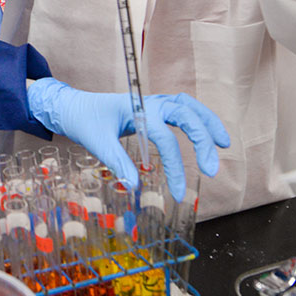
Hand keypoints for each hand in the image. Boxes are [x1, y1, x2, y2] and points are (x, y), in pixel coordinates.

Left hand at [26, 77, 228, 200]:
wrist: (71, 106)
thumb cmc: (83, 120)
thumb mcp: (97, 142)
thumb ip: (118, 162)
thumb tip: (136, 188)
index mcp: (136, 109)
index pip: (165, 137)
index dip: (175, 166)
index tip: (178, 192)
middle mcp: (148, 102)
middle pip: (186, 113)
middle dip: (203, 139)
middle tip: (212, 170)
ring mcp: (152, 103)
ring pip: (188, 105)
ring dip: (208, 122)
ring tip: (224, 143)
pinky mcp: (153, 109)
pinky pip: (181, 109)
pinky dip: (197, 118)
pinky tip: (207, 133)